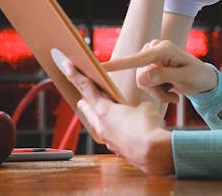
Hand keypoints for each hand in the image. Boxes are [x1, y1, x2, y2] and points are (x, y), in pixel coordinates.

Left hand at [57, 55, 173, 175]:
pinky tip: (119, 131)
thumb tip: (137, 109)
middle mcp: (103, 126)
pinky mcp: (119, 150)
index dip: (75, 76)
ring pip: (98, 126)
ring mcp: (110, 140)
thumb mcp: (144, 106)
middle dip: (84, 102)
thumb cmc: (147, 127)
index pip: (87, 88)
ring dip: (96, 119)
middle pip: (88, 110)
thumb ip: (136, 104)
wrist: (154, 154)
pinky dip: (111, 131)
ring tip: (99, 115)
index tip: (66, 66)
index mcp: (105, 111)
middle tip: (81, 98)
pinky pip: (110, 137)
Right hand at [104, 39, 217, 104]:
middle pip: (140, 77)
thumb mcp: (183, 78)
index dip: (118, 64)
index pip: (137, 59)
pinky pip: (145, 83)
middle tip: (173, 94)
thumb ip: (162, 77)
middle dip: (156, 90)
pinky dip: (158, 91)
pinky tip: (171, 89)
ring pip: (142, 82)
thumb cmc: (197, 76)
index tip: (100, 66)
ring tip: (173, 92)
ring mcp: (150, 56)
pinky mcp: (148, 64)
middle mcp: (153, 49)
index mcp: (162, 49)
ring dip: (158, 92)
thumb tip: (140, 78)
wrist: (203, 78)